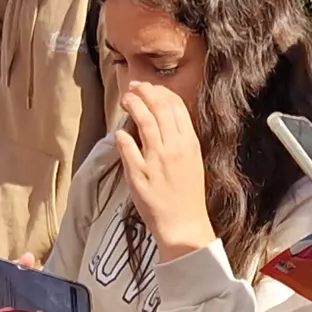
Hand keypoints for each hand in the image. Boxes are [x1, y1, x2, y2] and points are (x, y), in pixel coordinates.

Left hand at [108, 81, 215, 255]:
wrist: (183, 224)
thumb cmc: (187, 195)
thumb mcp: (192, 160)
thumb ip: (180, 138)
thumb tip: (163, 116)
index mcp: (189, 143)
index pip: (176, 106)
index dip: (160, 92)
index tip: (149, 88)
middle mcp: (174, 148)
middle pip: (159, 108)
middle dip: (145, 92)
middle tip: (133, 87)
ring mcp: (156, 160)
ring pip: (144, 121)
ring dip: (133, 105)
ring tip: (125, 99)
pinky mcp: (139, 174)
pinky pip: (127, 146)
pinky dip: (122, 135)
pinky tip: (119, 132)